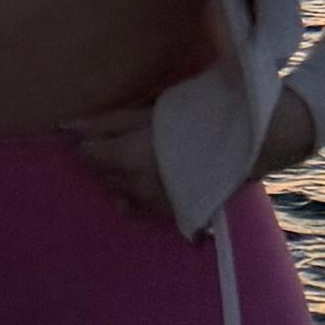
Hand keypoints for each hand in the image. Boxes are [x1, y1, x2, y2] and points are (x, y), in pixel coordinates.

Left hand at [67, 84, 315, 223]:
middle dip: (108, 156)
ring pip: (121, 194)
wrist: (258, 139)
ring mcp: (159, 205)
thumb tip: (66, 127)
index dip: (94, 139)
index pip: (89, 154)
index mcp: (132, 156)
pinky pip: (143, 208)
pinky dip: (141, 194)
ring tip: (146, 155)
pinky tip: (155, 177)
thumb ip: (110, 121)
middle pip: (103, 175)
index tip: (107, 129)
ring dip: (124, 176)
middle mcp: (141, 187)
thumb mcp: (152, 109)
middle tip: (130, 137)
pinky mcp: (177, 215)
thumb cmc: (204, 111)